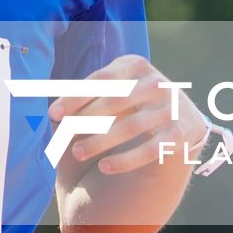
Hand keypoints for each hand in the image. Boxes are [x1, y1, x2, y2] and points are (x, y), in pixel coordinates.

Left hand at [48, 55, 206, 175]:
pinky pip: (150, 149)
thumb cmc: (132, 103)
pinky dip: (126, 159)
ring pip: (131, 126)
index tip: (53, 113)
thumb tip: (50, 113)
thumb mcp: (115, 90)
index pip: (102, 80)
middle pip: (115, 101)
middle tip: (63, 134)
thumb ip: (87, 95)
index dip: (76, 97)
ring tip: (78, 152)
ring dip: (101, 140)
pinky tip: (104, 167)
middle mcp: (156, 83)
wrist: (182, 118)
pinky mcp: (179, 134)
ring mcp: (170, 108)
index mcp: (136, 66)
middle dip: (86, 118)